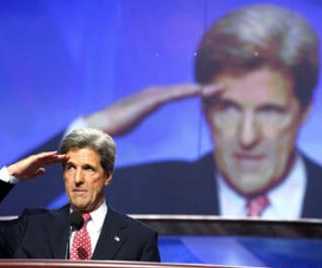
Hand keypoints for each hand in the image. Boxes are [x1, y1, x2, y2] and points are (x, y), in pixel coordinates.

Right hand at [6, 151, 67, 180]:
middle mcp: (39, 160)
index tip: (65, 160)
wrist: (14, 174)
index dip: (58, 160)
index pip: (51, 161)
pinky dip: (49, 154)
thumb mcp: (32, 175)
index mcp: (39, 164)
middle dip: (59, 157)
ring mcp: (36, 158)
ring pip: (48, 156)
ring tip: (63, 155)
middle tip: (68, 156)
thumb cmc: (22, 174)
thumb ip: (38, 173)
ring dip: (56, 155)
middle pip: (51, 158)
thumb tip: (44, 170)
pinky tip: (54, 153)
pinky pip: (42, 156)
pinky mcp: (33, 159)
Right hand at [84, 83, 222, 135]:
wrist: (99, 124)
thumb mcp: (131, 121)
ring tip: (216, 89)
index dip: (192, 93)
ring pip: (179, 91)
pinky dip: (185, 92)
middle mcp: (152, 94)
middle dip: (202, 89)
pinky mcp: (148, 101)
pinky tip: (198, 91)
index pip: (176, 95)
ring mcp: (150, 96)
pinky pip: (171, 95)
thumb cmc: (114, 125)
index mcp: (151, 99)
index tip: (209, 95)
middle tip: (221, 89)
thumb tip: (134, 122)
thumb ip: (137, 118)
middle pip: (181, 90)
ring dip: (198, 89)